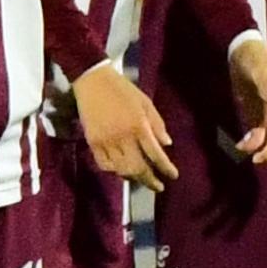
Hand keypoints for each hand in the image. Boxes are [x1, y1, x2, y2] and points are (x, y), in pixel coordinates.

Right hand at [71, 59, 178, 190]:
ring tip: (141, 178)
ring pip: (121, 170)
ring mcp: (106, 142)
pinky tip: (121, 169)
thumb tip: (167, 144)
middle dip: (150, 180)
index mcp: (139, 126)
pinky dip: (114, 171)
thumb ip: (157, 124)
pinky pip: (104, 165)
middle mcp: (123, 137)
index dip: (166, 168)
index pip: (156, 154)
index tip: (173, 176)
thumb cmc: (123, 90)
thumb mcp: (145, 102)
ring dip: (133, 177)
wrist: (93, 81)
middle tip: (158, 186)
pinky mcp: (93, 143)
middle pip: (138, 168)